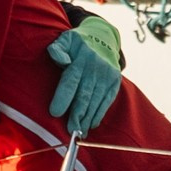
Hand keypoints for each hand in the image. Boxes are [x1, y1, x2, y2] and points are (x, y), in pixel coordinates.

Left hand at [45, 16, 121, 132]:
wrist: (103, 37)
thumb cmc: (77, 43)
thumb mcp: (65, 40)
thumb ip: (57, 49)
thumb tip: (60, 60)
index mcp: (80, 59)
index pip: (70, 80)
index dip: (63, 97)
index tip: (55, 113)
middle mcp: (95, 68)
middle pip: (84, 95)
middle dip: (76, 115)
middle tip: (70, 131)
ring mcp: (107, 76)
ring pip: (95, 101)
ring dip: (87, 119)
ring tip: (79, 133)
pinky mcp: (115, 82)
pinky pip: (106, 101)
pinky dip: (98, 114)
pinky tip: (91, 124)